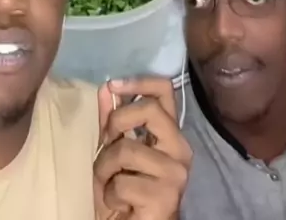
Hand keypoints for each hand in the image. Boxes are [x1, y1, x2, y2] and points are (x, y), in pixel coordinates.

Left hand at [94, 77, 191, 219]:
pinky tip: (120, 204)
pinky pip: (123, 183)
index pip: (164, 91)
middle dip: (116, 122)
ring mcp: (176, 174)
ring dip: (105, 167)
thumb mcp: (112, 151)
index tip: (112, 86)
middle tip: (106, 143)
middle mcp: (180, 149)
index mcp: (170, 133)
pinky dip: (111, 194)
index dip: (138, 81)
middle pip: (150, 109)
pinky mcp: (166, 198)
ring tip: (109, 183)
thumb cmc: (124, 190)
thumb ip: (111, 121)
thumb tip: (105, 88)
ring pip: (127, 148)